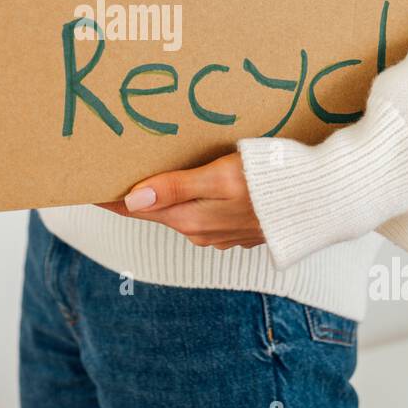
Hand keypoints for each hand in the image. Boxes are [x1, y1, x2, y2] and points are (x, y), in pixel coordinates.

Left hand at [96, 152, 265, 249]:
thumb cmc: (273, 183)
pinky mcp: (242, 227)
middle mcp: (202, 232)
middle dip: (134, 194)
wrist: (324, 201)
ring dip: (164, 196)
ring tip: (146, 175)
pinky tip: (194, 183)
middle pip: (157, 209)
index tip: (83, 188)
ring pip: (182, 211)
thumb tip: (132, 199)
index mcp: (191, 220)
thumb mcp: (220, 179)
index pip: (136, 208)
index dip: (109, 197)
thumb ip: (177, 188)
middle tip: (109, 174)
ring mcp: (223, 233)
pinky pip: (206, 212)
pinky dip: (193, 198)